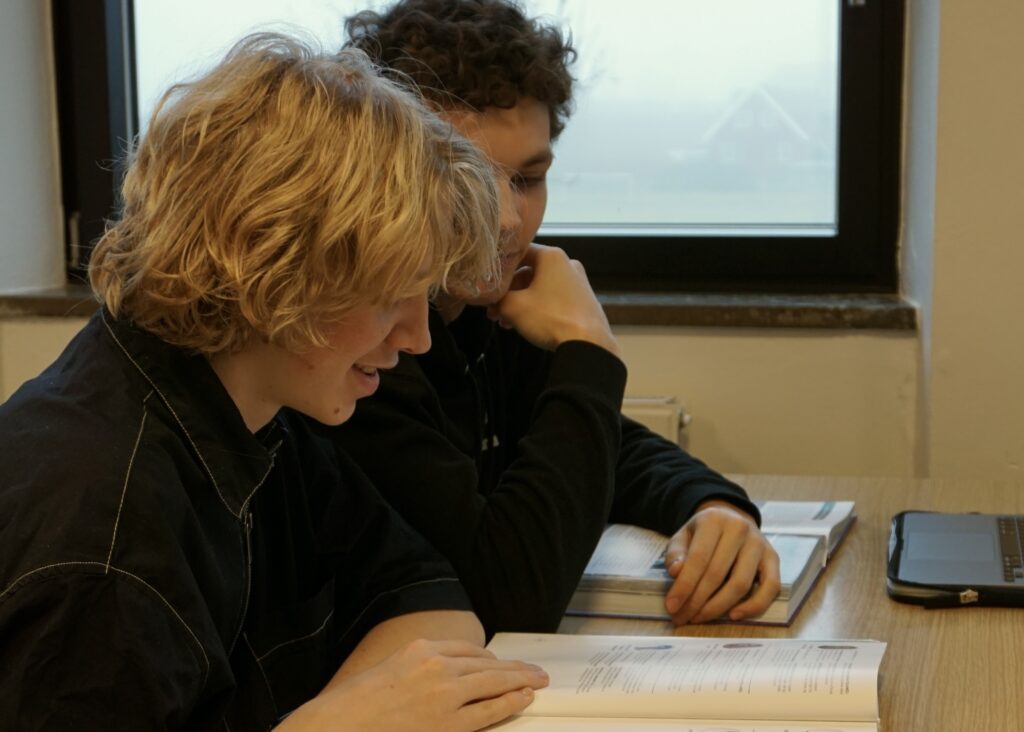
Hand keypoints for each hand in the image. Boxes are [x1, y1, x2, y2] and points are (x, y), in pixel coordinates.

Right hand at [279, 638, 547, 731]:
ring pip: (493, 683)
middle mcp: (436, 666)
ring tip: (537, 682)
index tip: (501, 663)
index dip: (490, 658)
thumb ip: (420, 667)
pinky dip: (509, 703)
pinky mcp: (448, 725)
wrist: (338, 727)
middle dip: (515, 668)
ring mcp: (444, 695)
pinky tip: (522, 699)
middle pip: (487, 664)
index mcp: (420, 649)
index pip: (467, 650)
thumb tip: (449, 674)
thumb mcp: (390, 669)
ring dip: (519, 682)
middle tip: (535, 670)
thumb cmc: (357, 705)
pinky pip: (488, 712)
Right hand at [487, 243, 619, 356]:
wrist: (589, 344)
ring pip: (541, 289)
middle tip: (493, 311)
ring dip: (521, 304)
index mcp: (552, 256)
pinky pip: (554, 300)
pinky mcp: (584, 302)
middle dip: (508, 293)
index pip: (518, 252)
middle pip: (529, 273)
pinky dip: (538, 309)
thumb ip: (497, 298)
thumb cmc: (548, 317)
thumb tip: (490, 298)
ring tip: (504, 323)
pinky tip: (525, 326)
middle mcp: (567, 264)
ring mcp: (578, 284)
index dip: (500, 267)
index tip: (487, 283)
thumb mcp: (513, 306)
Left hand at [662, 501, 780, 624]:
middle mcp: (739, 528)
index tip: (671, 607)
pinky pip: (770, 588)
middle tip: (682, 618)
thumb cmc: (703, 533)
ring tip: (699, 617)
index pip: (698, 558)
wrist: (731, 519)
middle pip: (717, 574)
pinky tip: (733, 615)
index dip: (684, 586)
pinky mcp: (773, 558)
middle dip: (696, 601)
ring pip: (740, 584)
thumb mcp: (683, 536)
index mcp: (713, 519)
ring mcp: (759, 544)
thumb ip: (676, 553)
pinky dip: (753, 606)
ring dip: (718, 607)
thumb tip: (676, 573)